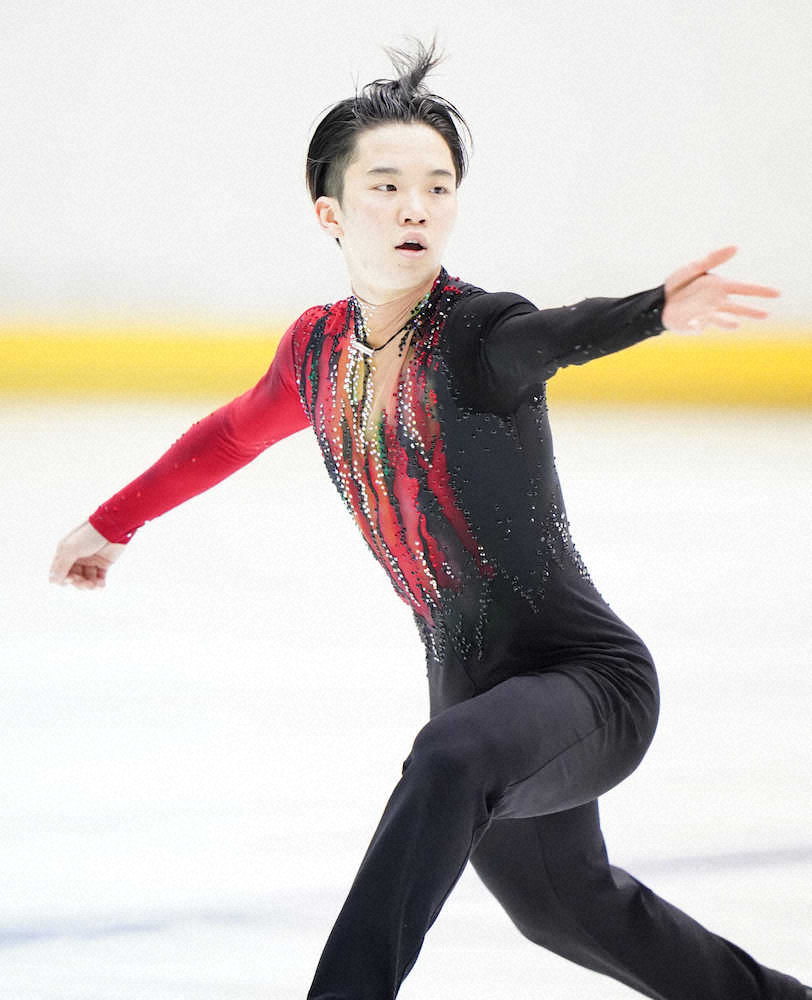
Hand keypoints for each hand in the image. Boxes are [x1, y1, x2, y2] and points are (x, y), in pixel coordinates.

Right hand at [49, 520, 125, 589]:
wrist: (112, 527)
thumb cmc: (88, 535)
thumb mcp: (71, 549)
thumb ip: (61, 566)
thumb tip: (52, 582)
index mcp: (65, 553)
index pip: (59, 572)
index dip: (64, 579)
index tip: (71, 579)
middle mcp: (76, 558)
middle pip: (74, 578)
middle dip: (79, 583)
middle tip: (87, 585)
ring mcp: (90, 561)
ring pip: (86, 579)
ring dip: (90, 585)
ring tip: (95, 586)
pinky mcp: (103, 563)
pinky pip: (99, 578)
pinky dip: (99, 583)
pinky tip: (101, 585)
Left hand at [662, 245, 779, 333]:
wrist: (657, 301)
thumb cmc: (676, 283)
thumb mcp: (694, 267)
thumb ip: (713, 259)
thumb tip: (736, 247)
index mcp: (719, 286)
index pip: (744, 288)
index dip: (760, 291)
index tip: (777, 293)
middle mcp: (716, 302)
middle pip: (738, 307)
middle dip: (751, 311)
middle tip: (767, 314)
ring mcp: (706, 314)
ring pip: (723, 319)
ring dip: (729, 322)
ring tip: (738, 324)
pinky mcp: (694, 325)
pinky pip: (698, 326)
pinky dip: (697, 325)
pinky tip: (695, 324)